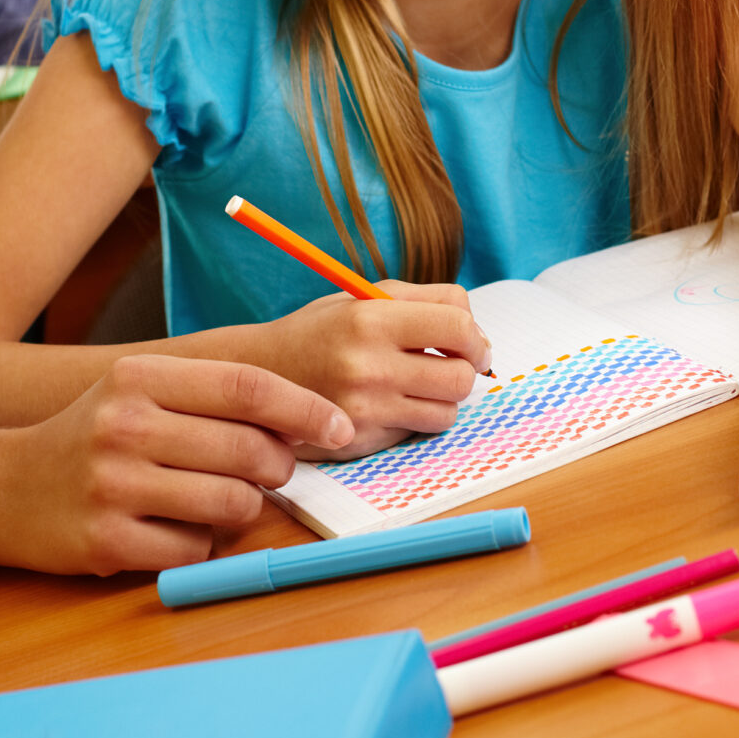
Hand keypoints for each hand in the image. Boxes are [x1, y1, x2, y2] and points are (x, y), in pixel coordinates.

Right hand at [0, 353, 350, 577]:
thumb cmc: (93, 435)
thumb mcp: (140, 391)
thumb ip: (211, 396)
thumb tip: (305, 421)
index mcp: (141, 378)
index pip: (248, 387)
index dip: (305, 409)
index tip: (339, 427)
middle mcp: (126, 425)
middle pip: (251, 451)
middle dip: (277, 468)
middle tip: (268, 472)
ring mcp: (113, 486)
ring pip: (233, 505)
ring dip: (243, 509)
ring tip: (215, 501)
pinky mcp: (106, 541)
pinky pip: (195, 550)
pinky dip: (200, 544)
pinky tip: (171, 528)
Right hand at [252, 282, 489, 457]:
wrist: (261, 373)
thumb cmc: (323, 330)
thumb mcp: (365, 297)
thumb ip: (423, 301)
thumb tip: (476, 332)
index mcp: (372, 319)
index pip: (457, 325)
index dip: (476, 336)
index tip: (473, 343)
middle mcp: (368, 365)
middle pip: (461, 377)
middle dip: (465, 371)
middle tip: (451, 366)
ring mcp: (364, 409)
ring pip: (446, 413)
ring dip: (442, 400)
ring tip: (417, 385)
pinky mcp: (360, 440)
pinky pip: (416, 433)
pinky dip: (414, 420)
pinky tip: (390, 404)